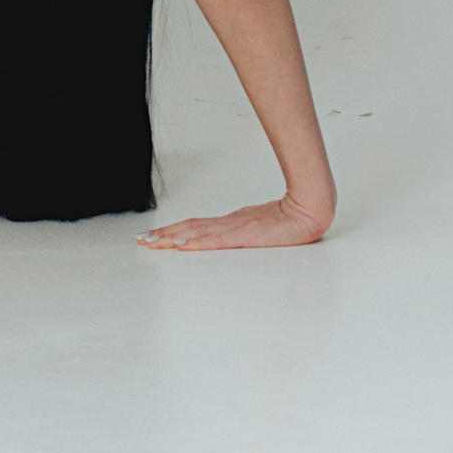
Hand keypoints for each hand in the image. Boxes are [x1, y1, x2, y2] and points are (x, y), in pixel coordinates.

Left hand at [138, 193, 332, 252]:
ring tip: (152, 242)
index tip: (153, 236)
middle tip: (141, 240)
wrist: (311, 209)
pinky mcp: (246, 235)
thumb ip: (244, 233)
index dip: (173, 230)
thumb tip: (225, 238)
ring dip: (172, 238)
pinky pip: (216, 240)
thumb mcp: (261, 229)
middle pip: (189, 229)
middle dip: (164, 235)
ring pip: (197, 233)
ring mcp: (236, 228)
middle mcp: (229, 224)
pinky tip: (181, 244)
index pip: (195, 227)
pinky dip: (196, 242)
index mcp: (232, 223)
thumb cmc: (291, 220)